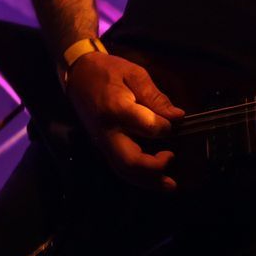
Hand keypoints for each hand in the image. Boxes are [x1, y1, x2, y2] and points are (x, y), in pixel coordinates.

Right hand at [64, 51, 186, 190]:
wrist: (77, 75)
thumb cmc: (108, 72)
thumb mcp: (134, 74)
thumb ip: (155, 97)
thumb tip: (177, 117)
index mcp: (116, 108)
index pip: (145, 126)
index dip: (164, 128)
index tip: (175, 122)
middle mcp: (107, 131)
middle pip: (129, 161)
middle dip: (154, 168)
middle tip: (172, 160)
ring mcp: (102, 143)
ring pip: (124, 171)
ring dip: (148, 181)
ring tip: (169, 184)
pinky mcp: (102, 148)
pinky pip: (120, 168)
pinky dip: (139, 178)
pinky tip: (155, 180)